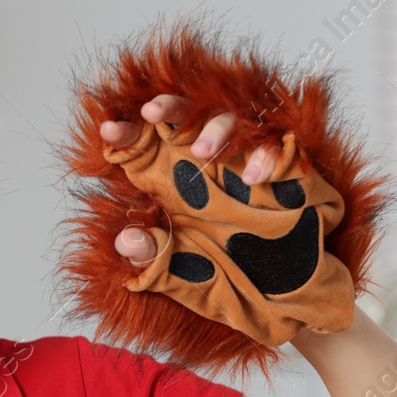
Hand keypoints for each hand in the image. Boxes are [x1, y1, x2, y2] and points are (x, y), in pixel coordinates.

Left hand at [98, 96, 279, 265]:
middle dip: (167, 108)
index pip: (144, 146)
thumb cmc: (230, 273)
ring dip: (216, 129)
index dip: (125, 134)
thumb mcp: (185, 272)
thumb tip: (126, 242)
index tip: (109, 133)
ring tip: (203, 153)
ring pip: (230, 121)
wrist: (287, 288)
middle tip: (150, 111)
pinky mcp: (283, 168)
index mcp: (173, 181)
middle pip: (184, 117)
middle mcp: (205, 163)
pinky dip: (265, 156)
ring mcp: (244, 161)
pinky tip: (254, 179)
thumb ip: (154, 258)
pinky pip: (276, 145)